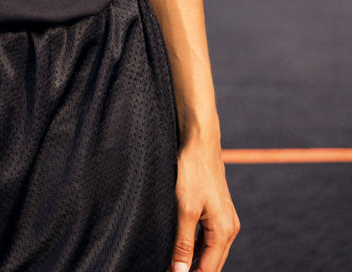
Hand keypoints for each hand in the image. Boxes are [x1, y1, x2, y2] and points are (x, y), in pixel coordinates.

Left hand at [169, 138, 239, 271]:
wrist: (200, 141)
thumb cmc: (193, 171)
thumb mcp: (184, 209)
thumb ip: (183, 243)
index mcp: (224, 231)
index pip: (209, 270)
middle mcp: (229, 228)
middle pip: (212, 263)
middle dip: (194, 271)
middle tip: (170, 271)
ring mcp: (224, 219)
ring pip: (209, 251)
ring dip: (194, 261)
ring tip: (173, 266)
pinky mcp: (216, 211)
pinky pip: (207, 237)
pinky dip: (195, 247)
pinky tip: (181, 249)